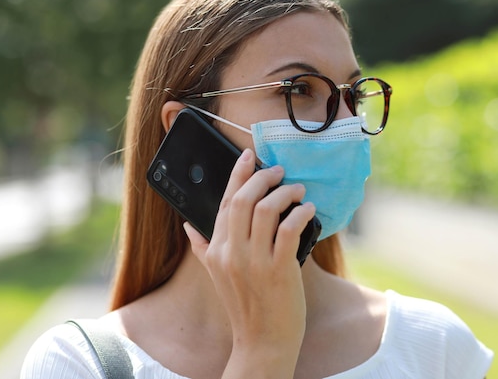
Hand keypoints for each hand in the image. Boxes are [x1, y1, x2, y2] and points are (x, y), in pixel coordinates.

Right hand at [183, 148, 315, 377]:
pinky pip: (289, 229)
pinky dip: (301, 213)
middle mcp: (231, 252)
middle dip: (262, 178)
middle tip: (279, 171)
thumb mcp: (216, 276)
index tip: (249, 156)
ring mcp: (254, 261)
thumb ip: (203, 248)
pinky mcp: (279, 269)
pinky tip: (309, 209)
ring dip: (285, 192)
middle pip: (243, 200)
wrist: (262, 341)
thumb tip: (189, 227)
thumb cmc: (244, 306)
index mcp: (217, 250)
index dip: (237, 175)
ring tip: (297, 189)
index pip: (223, 203)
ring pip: (266, 209)